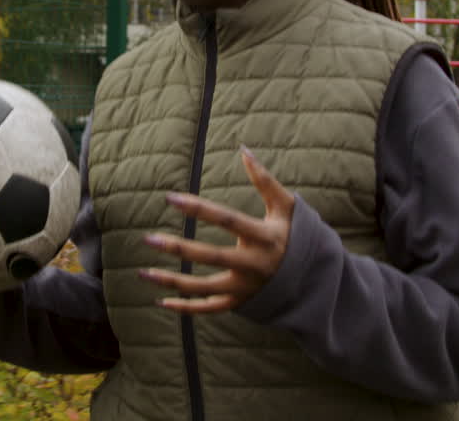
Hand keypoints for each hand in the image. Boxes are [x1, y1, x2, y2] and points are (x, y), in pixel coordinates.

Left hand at [139, 146, 294, 313]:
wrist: (315, 280)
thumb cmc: (295, 235)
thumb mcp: (286, 207)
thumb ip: (264, 180)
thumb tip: (243, 149)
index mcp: (265, 237)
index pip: (227, 219)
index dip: (199, 208)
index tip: (171, 197)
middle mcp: (254, 265)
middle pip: (211, 257)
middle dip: (178, 249)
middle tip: (149, 238)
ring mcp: (247, 288)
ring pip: (204, 288)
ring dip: (173, 282)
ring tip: (144, 272)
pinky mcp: (241, 303)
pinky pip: (209, 309)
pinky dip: (185, 308)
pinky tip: (162, 301)